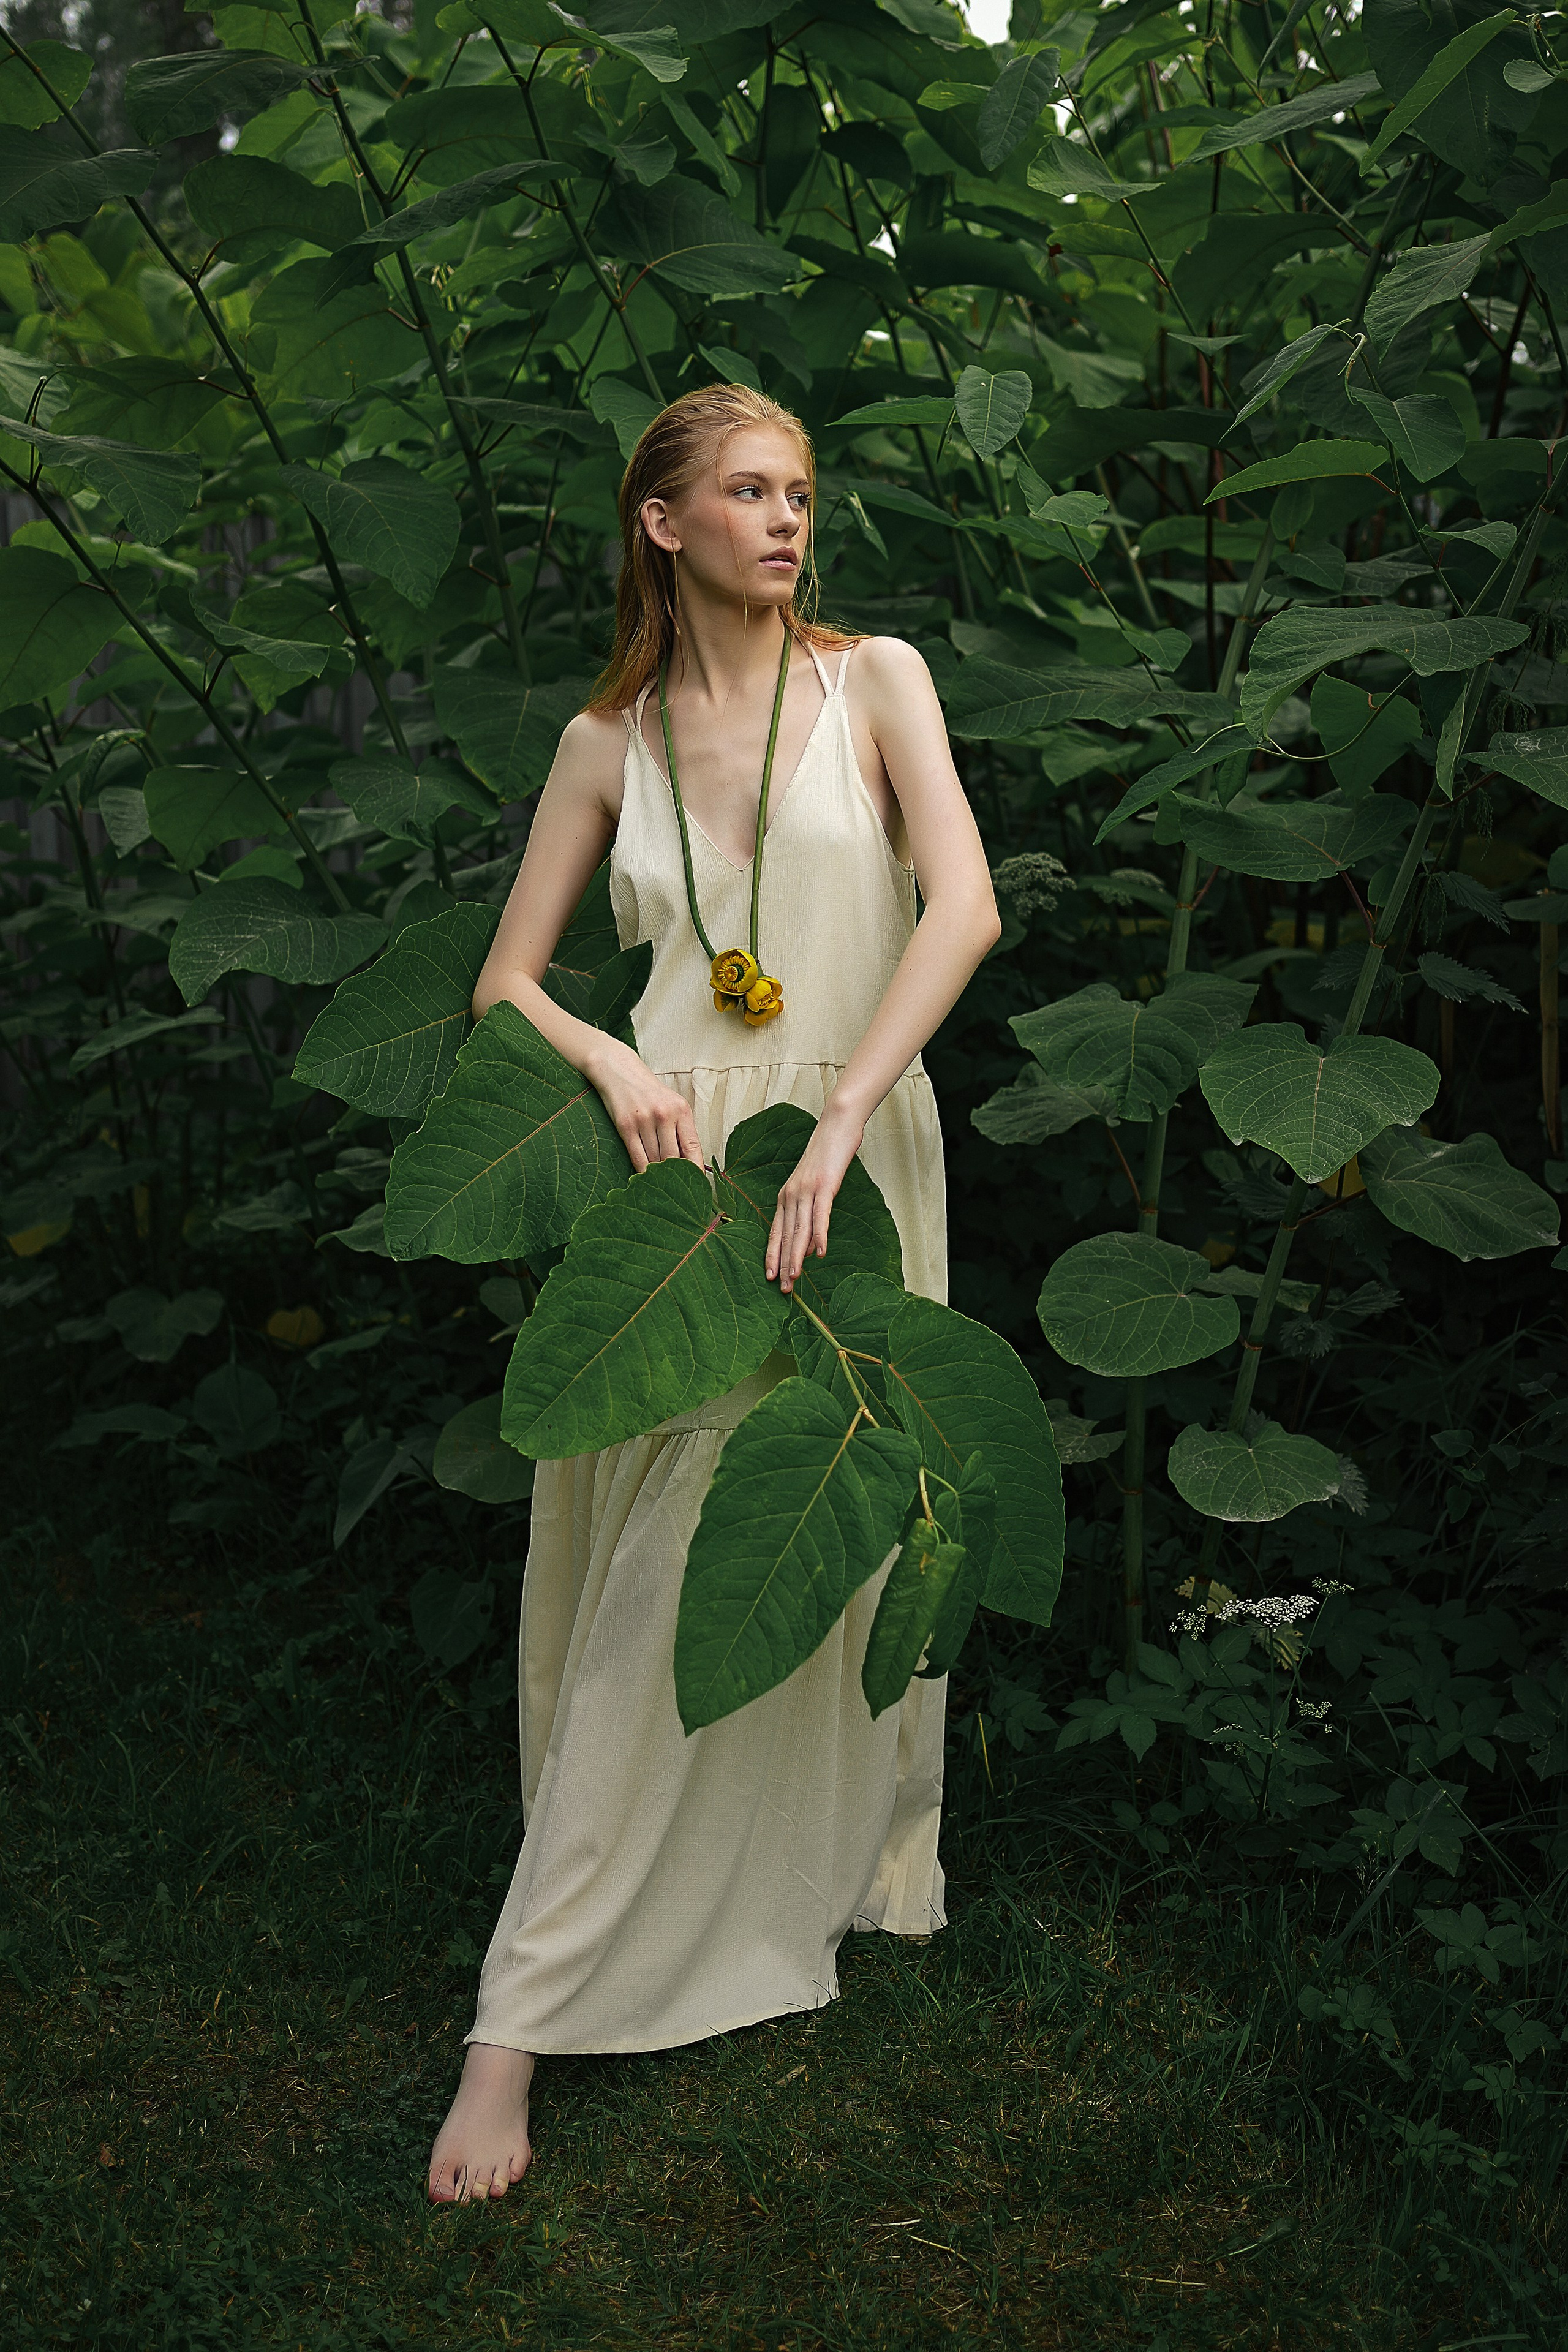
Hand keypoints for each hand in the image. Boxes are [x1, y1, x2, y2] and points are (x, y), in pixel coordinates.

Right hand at [587, 1042, 703, 1173]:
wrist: (619, 1071)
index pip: (694, 1148)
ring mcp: (645, 1120)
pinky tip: (644, 1178)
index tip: (698, 1186)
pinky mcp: (626, 1125)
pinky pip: (637, 1157)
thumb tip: (690, 1163)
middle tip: (677, 1192)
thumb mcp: (671, 1104)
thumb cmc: (648, 1091)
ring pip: (655, 1160)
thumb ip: (681, 1129)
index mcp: (681, 1110)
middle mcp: (665, 1114)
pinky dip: (642, 1171)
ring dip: (658, 1175)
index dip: (696, 1171)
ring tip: (660, 1185)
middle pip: (674, 1158)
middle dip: (675, 1177)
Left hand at [766, 1102, 865, 1294]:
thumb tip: (812, 1244)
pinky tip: (820, 1254)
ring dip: (796, 1257)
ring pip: (798, 1230)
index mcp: (785, 1196)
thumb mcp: (814, 1186)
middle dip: (782, 1264)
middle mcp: (790, 1194)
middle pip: (784, 1236)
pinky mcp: (824, 1185)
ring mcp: (806, 1190)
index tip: (770, 1278)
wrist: (836, 1126)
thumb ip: (810, 1213)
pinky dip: (819, 1235)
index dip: (772, 1256)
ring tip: (794, 1279)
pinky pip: (820, 1215)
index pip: (775, 1232)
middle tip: (782, 1289)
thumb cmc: (827, 1156)